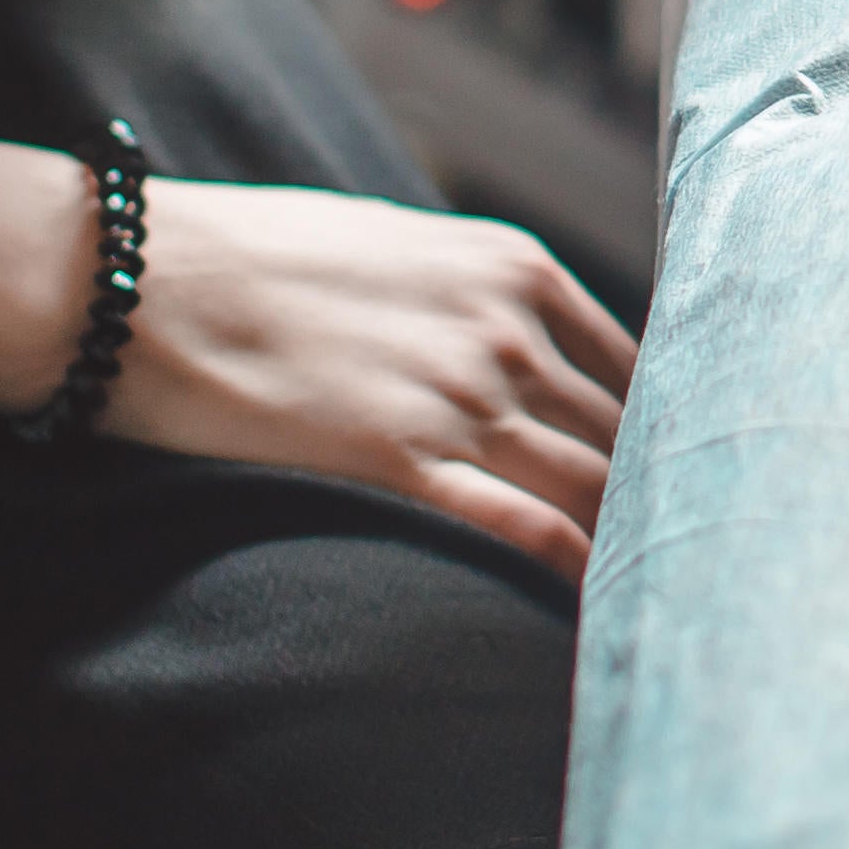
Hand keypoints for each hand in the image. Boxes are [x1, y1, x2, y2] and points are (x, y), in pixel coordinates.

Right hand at [104, 181, 637, 578]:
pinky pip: (526, 524)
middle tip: (694, 540)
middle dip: (663, 484)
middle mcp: (508, 329)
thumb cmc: (258, 257)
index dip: (664, 421)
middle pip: (626, 427)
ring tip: (666, 584)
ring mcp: (464, 395)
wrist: (153, 280)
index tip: (680, 465)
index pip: (634, 359)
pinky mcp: (405, 458)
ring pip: (594, 480)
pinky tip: (602, 601)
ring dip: (632, 534)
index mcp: (514, 268)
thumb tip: (512, 337)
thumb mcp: (397, 246)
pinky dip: (574, 566)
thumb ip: (470, 292)